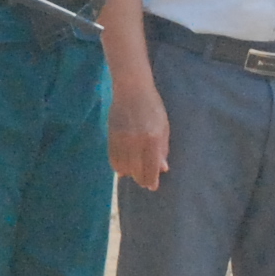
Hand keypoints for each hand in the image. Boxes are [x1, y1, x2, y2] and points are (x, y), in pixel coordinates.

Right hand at [108, 76, 171, 190]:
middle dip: (141, 179)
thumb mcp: (163, 127)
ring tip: (135, 172)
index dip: (151, 180)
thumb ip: (162, 149)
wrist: (132, 88)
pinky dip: (119, 166)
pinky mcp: (111, 136)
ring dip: (130, 173)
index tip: (153, 186)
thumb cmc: (153, 107)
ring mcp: (121, 139)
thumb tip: (163, 168)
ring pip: (123, 167)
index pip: (151, 168)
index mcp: (152, 138)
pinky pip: (113, 159)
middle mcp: (136, 141)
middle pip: (136, 171)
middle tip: (145, 181)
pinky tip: (124, 166)